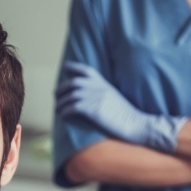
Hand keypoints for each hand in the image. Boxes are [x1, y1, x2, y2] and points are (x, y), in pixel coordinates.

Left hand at [56, 61, 186, 151]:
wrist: (136, 124)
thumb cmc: (125, 115)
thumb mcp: (114, 98)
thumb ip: (101, 93)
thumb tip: (87, 96)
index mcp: (104, 84)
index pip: (87, 70)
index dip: (74, 67)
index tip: (65, 66)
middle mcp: (99, 89)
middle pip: (74, 83)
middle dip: (61, 88)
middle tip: (55, 95)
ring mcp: (96, 98)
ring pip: (71, 96)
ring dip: (61, 102)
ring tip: (57, 108)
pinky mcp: (94, 110)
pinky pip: (73, 107)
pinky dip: (65, 110)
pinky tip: (62, 114)